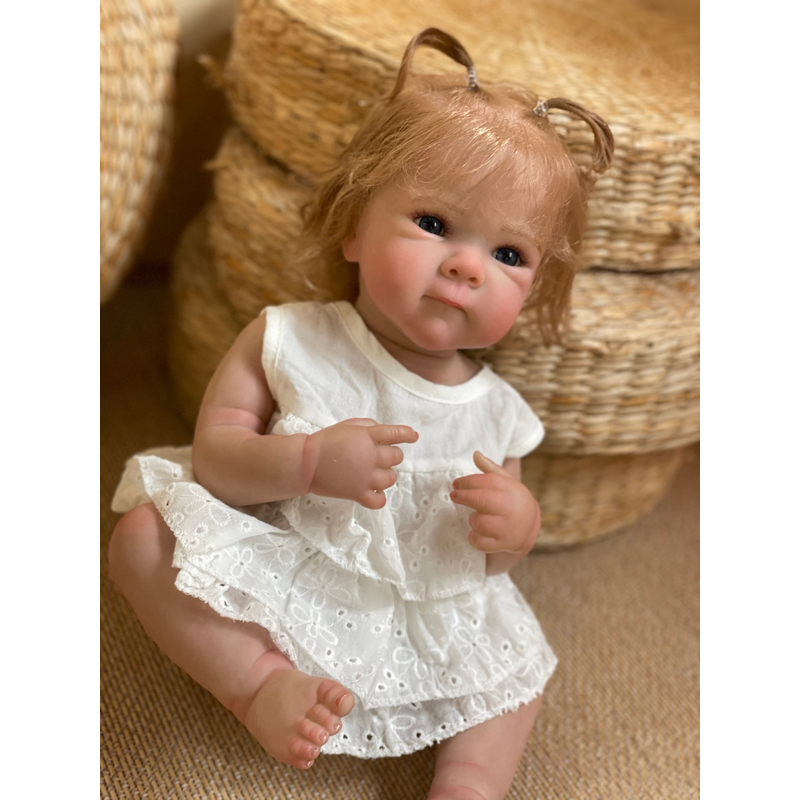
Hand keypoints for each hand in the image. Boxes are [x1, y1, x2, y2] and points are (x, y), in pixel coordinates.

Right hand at [304, 418, 418, 508]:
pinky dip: (379, 497)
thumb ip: (368, 427)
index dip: (407, 434)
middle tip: (379, 457)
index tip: (413, 437)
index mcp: (367, 437)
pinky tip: (372, 491)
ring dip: (387, 475)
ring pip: (391, 479)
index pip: (396, 434)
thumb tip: (382, 432)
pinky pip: (379, 500)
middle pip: (396, 457)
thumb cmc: (325, 441)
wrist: (305, 462)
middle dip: (392, 456)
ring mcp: (365, 477)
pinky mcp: (358, 494)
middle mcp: (371, 457)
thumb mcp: (347, 425)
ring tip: (374, 474)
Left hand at [450, 451, 539, 554]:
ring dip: (472, 520)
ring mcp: (507, 528)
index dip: (468, 481)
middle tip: (454, 495)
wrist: (528, 526)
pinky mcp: (503, 544)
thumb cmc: (510, 499)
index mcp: (511, 490)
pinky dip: (474, 538)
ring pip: (479, 522)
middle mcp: (511, 508)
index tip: (456, 483)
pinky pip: (480, 542)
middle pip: (481, 500)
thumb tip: (475, 454)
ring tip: (476, 517)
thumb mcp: (505, 482)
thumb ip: (490, 469)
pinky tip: (477, 532)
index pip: (487, 482)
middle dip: (464, 496)